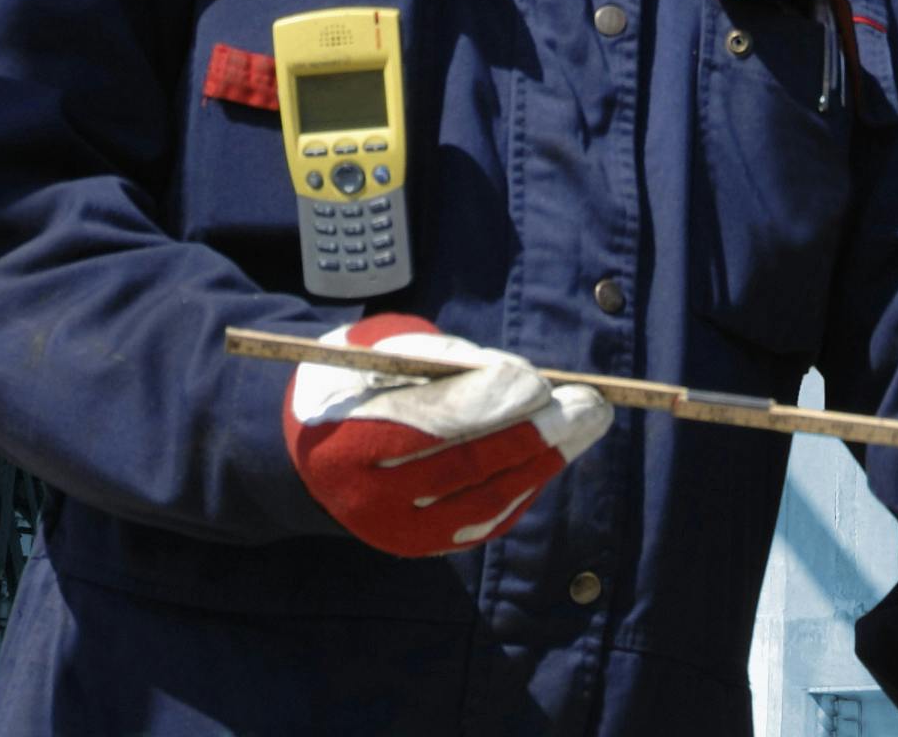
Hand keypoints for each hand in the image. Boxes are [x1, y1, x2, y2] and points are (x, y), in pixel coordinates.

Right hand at [279, 316, 612, 555]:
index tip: (539, 381)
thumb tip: (523, 382)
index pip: (432, 425)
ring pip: (483, 502)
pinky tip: (551, 457)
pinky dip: (523, 488)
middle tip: (587, 406)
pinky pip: (482, 522)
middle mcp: (366, 497)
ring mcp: (393, 532)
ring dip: (543, 464)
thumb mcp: (384, 349)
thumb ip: (446, 361)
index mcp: (346, 438)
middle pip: (466, 468)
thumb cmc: (359, 380)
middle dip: (535, 435)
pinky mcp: (418, 548)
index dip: (492, 404)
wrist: (311, 449)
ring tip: (585, 427)